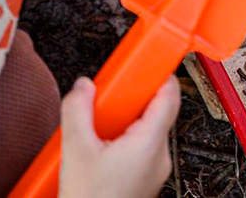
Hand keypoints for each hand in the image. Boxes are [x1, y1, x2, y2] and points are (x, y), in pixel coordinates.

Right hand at [59, 76, 180, 197]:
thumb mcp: (75, 150)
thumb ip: (78, 110)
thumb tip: (83, 87)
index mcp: (149, 143)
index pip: (169, 96)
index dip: (160, 75)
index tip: (148, 64)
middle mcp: (160, 157)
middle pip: (156, 112)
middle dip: (133, 100)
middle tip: (111, 97)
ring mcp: (155, 170)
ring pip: (148, 131)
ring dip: (126, 122)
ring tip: (100, 127)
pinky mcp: (146, 180)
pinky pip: (142, 149)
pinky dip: (125, 140)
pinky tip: (101, 148)